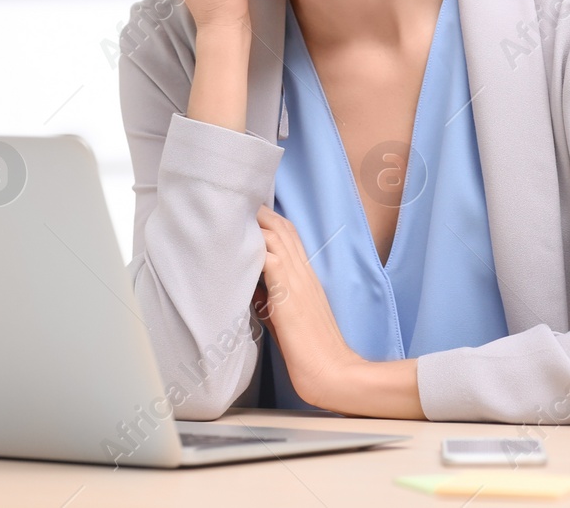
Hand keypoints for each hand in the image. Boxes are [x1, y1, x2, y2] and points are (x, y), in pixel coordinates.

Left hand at [255, 207, 424, 417]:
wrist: (334, 373)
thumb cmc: (312, 354)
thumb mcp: (289, 321)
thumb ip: (273, 302)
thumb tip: (254, 292)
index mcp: (306, 280)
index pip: (290, 239)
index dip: (270, 222)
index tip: (250, 212)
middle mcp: (304, 274)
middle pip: (283, 230)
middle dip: (260, 213)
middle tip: (238, 198)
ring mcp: (298, 282)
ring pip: (276, 237)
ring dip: (256, 221)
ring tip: (235, 206)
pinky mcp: (289, 294)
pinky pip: (270, 259)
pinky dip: (254, 246)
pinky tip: (238, 238)